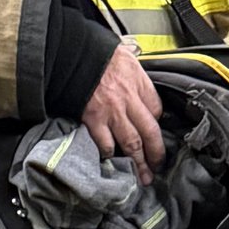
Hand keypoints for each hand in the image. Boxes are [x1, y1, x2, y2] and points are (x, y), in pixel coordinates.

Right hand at [82, 39, 162, 169]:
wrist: (70, 52)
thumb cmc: (96, 53)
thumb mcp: (125, 58)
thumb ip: (136, 78)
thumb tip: (142, 94)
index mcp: (138, 83)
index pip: (156, 110)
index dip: (156, 123)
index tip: (155, 134)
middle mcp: (129, 100)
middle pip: (150, 134)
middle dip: (156, 154)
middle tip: (157, 167)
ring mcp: (112, 113)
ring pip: (132, 144)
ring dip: (138, 163)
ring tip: (142, 176)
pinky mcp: (93, 120)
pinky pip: (106, 144)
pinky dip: (111, 155)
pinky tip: (114, 163)